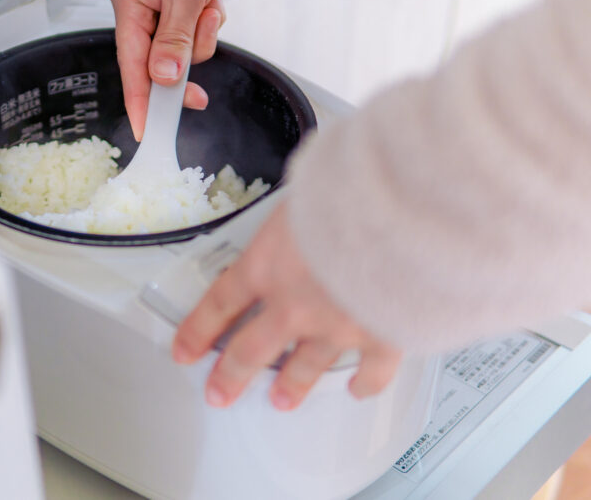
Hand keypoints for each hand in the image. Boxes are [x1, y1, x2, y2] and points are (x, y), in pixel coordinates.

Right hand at [108, 0, 246, 140]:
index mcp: (128, 2)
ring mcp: (163, 4)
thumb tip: (163, 77)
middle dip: (181, 68)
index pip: (130, 65)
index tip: (145, 131)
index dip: (138, 102)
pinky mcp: (184, 0)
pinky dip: (209, 22)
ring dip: (201, 37)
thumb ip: (174, 41)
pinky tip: (213, 1)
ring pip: (182, 48)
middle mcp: (142, 6)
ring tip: (208, 8)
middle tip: (198, 95)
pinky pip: (196, 30)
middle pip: (157, 61)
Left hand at [172, 203, 401, 409]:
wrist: (406, 217)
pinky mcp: (382, 336)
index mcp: (267, 265)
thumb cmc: (353, 192)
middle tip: (219, 391)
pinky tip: (357, 388)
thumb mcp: (303, 190)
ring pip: (305, 367)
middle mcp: (295, 305)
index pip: (220, 303)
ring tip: (281, 399)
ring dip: (291, 385)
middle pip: (251, 350)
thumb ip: (296, 211)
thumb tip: (305, 197)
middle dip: (231, 375)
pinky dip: (365, 382)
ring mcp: (337, 326)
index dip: (198, 330)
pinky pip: (371, 371)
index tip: (184, 349)